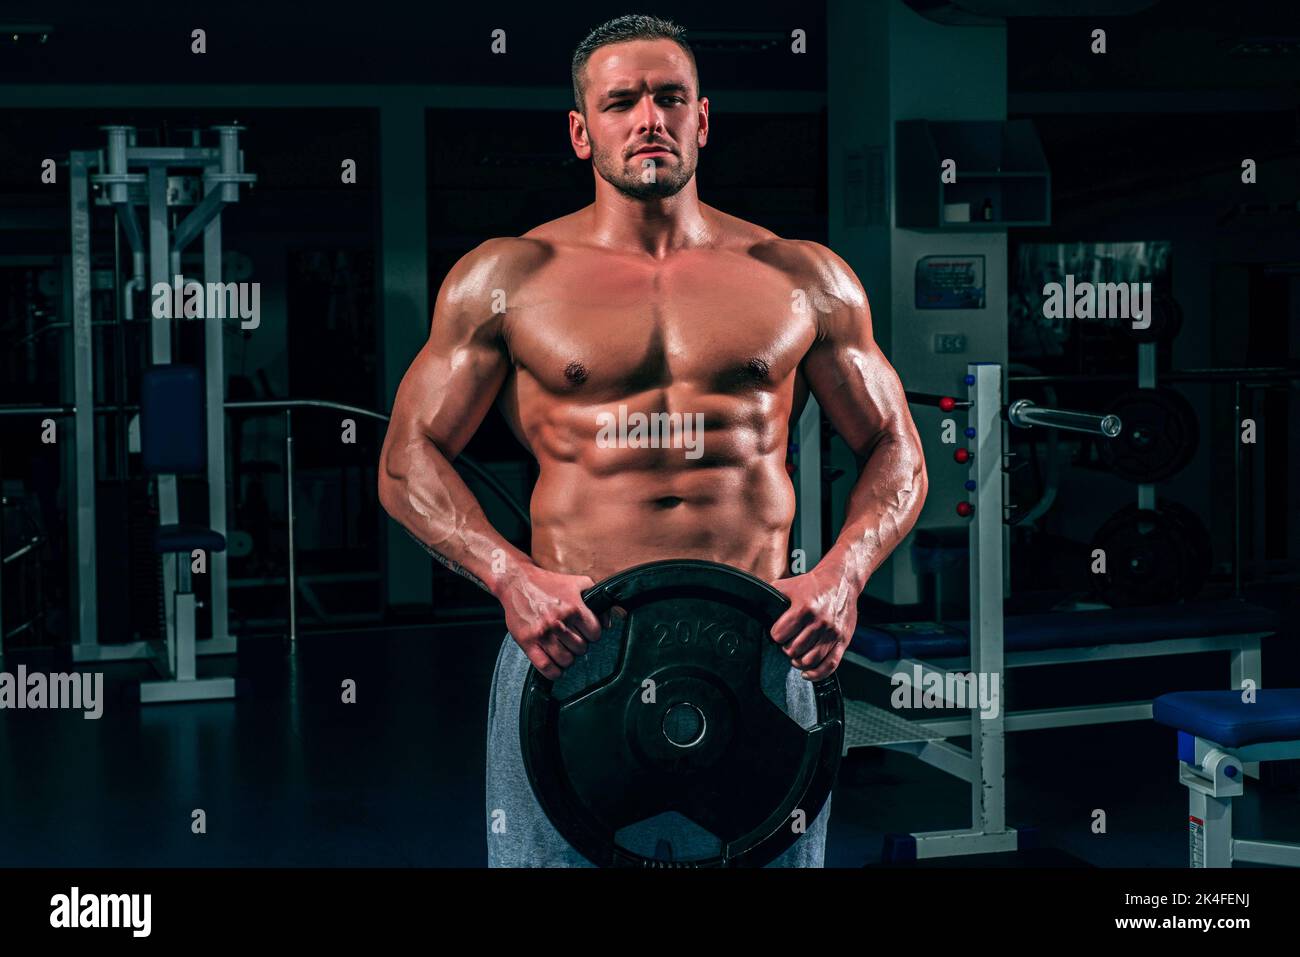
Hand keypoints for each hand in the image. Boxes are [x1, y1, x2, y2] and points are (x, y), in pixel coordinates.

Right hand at [499, 565, 604, 679]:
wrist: (517, 582)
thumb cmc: (549, 583)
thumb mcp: (579, 583)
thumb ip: (598, 600)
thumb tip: (607, 625)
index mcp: (573, 607)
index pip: (595, 634)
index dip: (592, 634)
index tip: (585, 631)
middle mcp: (558, 621)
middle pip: (581, 649)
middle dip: (579, 645)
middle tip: (571, 638)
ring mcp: (542, 633)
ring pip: (566, 660)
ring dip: (568, 658)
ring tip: (563, 649)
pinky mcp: (527, 642)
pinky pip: (546, 667)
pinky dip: (554, 672)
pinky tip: (556, 666)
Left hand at [769, 569, 858, 679]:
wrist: (841, 581)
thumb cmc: (813, 585)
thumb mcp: (788, 585)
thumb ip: (770, 596)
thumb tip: (753, 603)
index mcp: (804, 608)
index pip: (780, 635)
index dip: (776, 635)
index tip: (778, 633)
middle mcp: (820, 622)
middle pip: (794, 650)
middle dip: (787, 648)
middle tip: (788, 642)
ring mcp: (832, 633)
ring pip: (810, 660)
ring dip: (798, 661)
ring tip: (796, 654)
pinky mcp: (843, 640)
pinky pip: (830, 664)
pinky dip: (817, 673)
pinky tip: (807, 673)